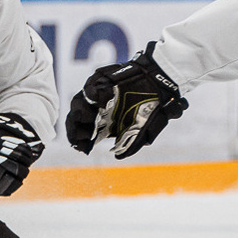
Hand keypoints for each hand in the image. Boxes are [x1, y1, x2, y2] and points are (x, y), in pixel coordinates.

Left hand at [66, 46, 188, 158]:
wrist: (161, 83)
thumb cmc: (154, 106)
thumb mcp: (146, 129)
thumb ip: (132, 144)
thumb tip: (118, 157)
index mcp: (107, 123)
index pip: (88, 134)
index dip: (82, 141)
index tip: (82, 148)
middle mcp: (100, 110)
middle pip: (78, 119)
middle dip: (75, 129)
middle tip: (80, 136)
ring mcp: (99, 95)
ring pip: (79, 103)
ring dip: (79, 112)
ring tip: (82, 118)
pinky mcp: (102, 80)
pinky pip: (90, 86)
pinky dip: (90, 91)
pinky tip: (95, 98)